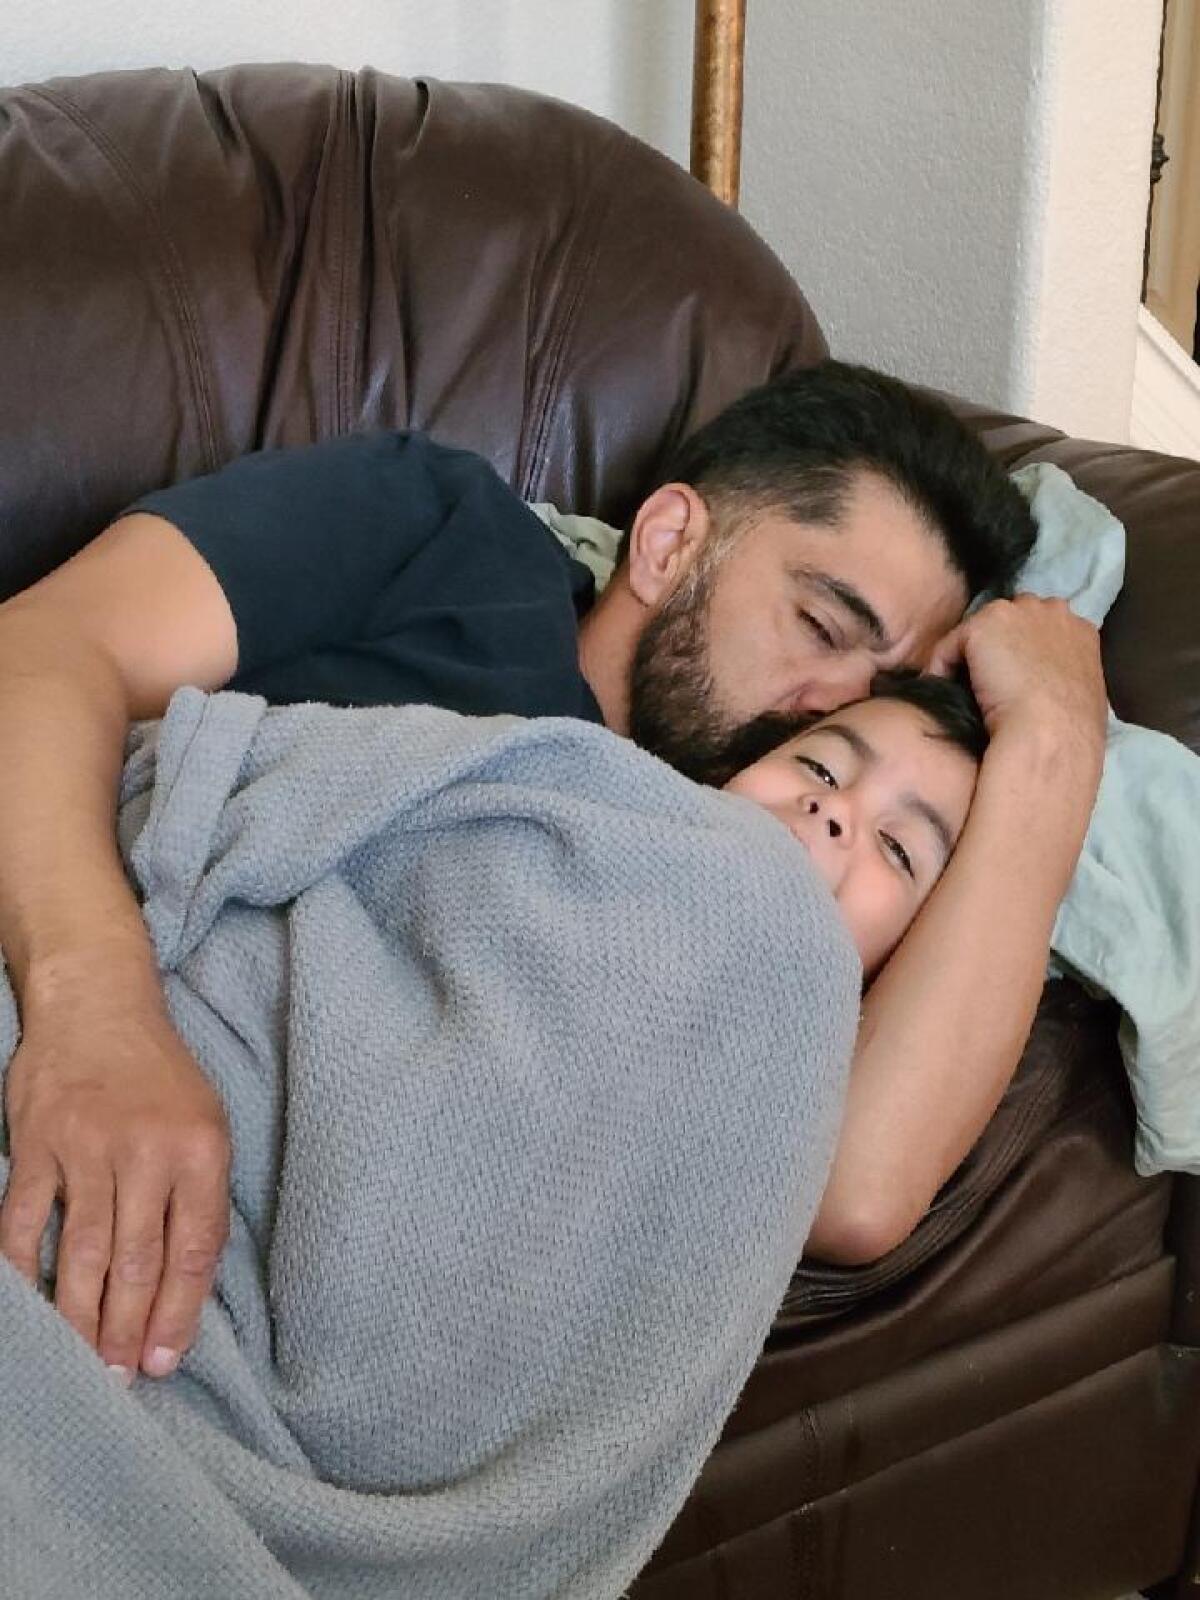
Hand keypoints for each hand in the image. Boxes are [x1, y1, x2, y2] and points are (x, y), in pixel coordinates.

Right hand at [0, 974, 229, 1380]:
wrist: (98, 1004)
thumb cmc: (160, 1074)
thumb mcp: (206, 1122)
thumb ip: (200, 1195)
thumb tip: (189, 1284)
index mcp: (200, 1148)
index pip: (194, 1249)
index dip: (180, 1313)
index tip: (168, 1359)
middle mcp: (145, 1151)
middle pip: (138, 1262)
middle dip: (130, 1330)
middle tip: (122, 1378)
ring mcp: (85, 1148)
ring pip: (84, 1253)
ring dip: (83, 1318)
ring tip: (85, 1362)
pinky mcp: (35, 1146)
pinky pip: (25, 1224)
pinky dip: (25, 1272)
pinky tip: (31, 1310)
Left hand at [929, 595, 1106, 776]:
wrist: (1049, 733)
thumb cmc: (1068, 730)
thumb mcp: (1078, 697)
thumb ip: (1062, 678)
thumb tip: (1042, 688)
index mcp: (1080, 631)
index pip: (1043, 627)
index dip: (1022, 651)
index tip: (1009, 678)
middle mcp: (1051, 612)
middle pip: (1010, 618)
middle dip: (996, 644)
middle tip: (984, 682)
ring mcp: (1017, 615)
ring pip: (979, 632)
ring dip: (970, 657)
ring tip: (963, 690)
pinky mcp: (982, 627)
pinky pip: (949, 646)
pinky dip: (942, 668)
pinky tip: (945, 693)